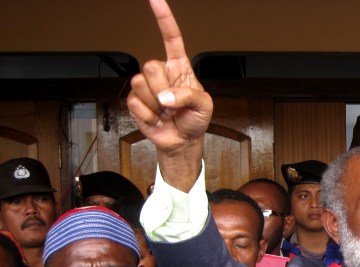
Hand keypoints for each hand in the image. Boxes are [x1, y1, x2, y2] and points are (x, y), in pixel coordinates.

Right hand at [127, 0, 211, 187]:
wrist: (183, 141)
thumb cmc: (195, 119)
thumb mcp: (204, 106)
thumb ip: (188, 96)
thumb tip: (165, 97)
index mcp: (179, 67)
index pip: (171, 38)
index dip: (163, 18)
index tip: (155, 0)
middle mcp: (161, 73)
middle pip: (150, 66)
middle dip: (163, 89)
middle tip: (173, 104)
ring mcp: (147, 87)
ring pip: (140, 83)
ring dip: (156, 104)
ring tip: (166, 112)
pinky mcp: (136, 102)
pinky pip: (135, 103)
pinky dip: (149, 116)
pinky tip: (157, 119)